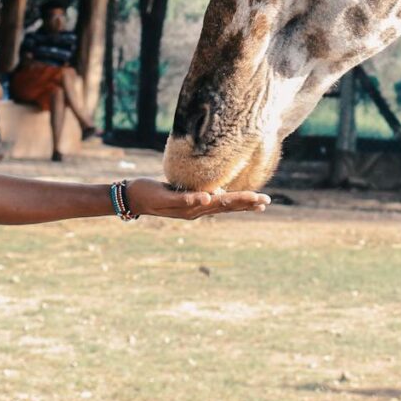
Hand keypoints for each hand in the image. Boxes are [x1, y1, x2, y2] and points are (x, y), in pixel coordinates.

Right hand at [124, 178, 269, 219]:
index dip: (245, 201)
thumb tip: (212, 198)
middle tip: (267, 200)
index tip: (262, 200)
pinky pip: (197, 201)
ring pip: (219, 204)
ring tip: (258, 201)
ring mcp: (190, 206)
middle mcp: (196, 207)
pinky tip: (213, 198)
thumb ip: (190, 200)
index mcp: (197, 207)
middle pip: (226, 204)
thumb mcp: (171, 197)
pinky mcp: (180, 200)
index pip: (227, 203)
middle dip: (247, 202)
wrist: (133, 196)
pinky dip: (208, 200)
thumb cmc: (151, 194)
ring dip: (238, 202)